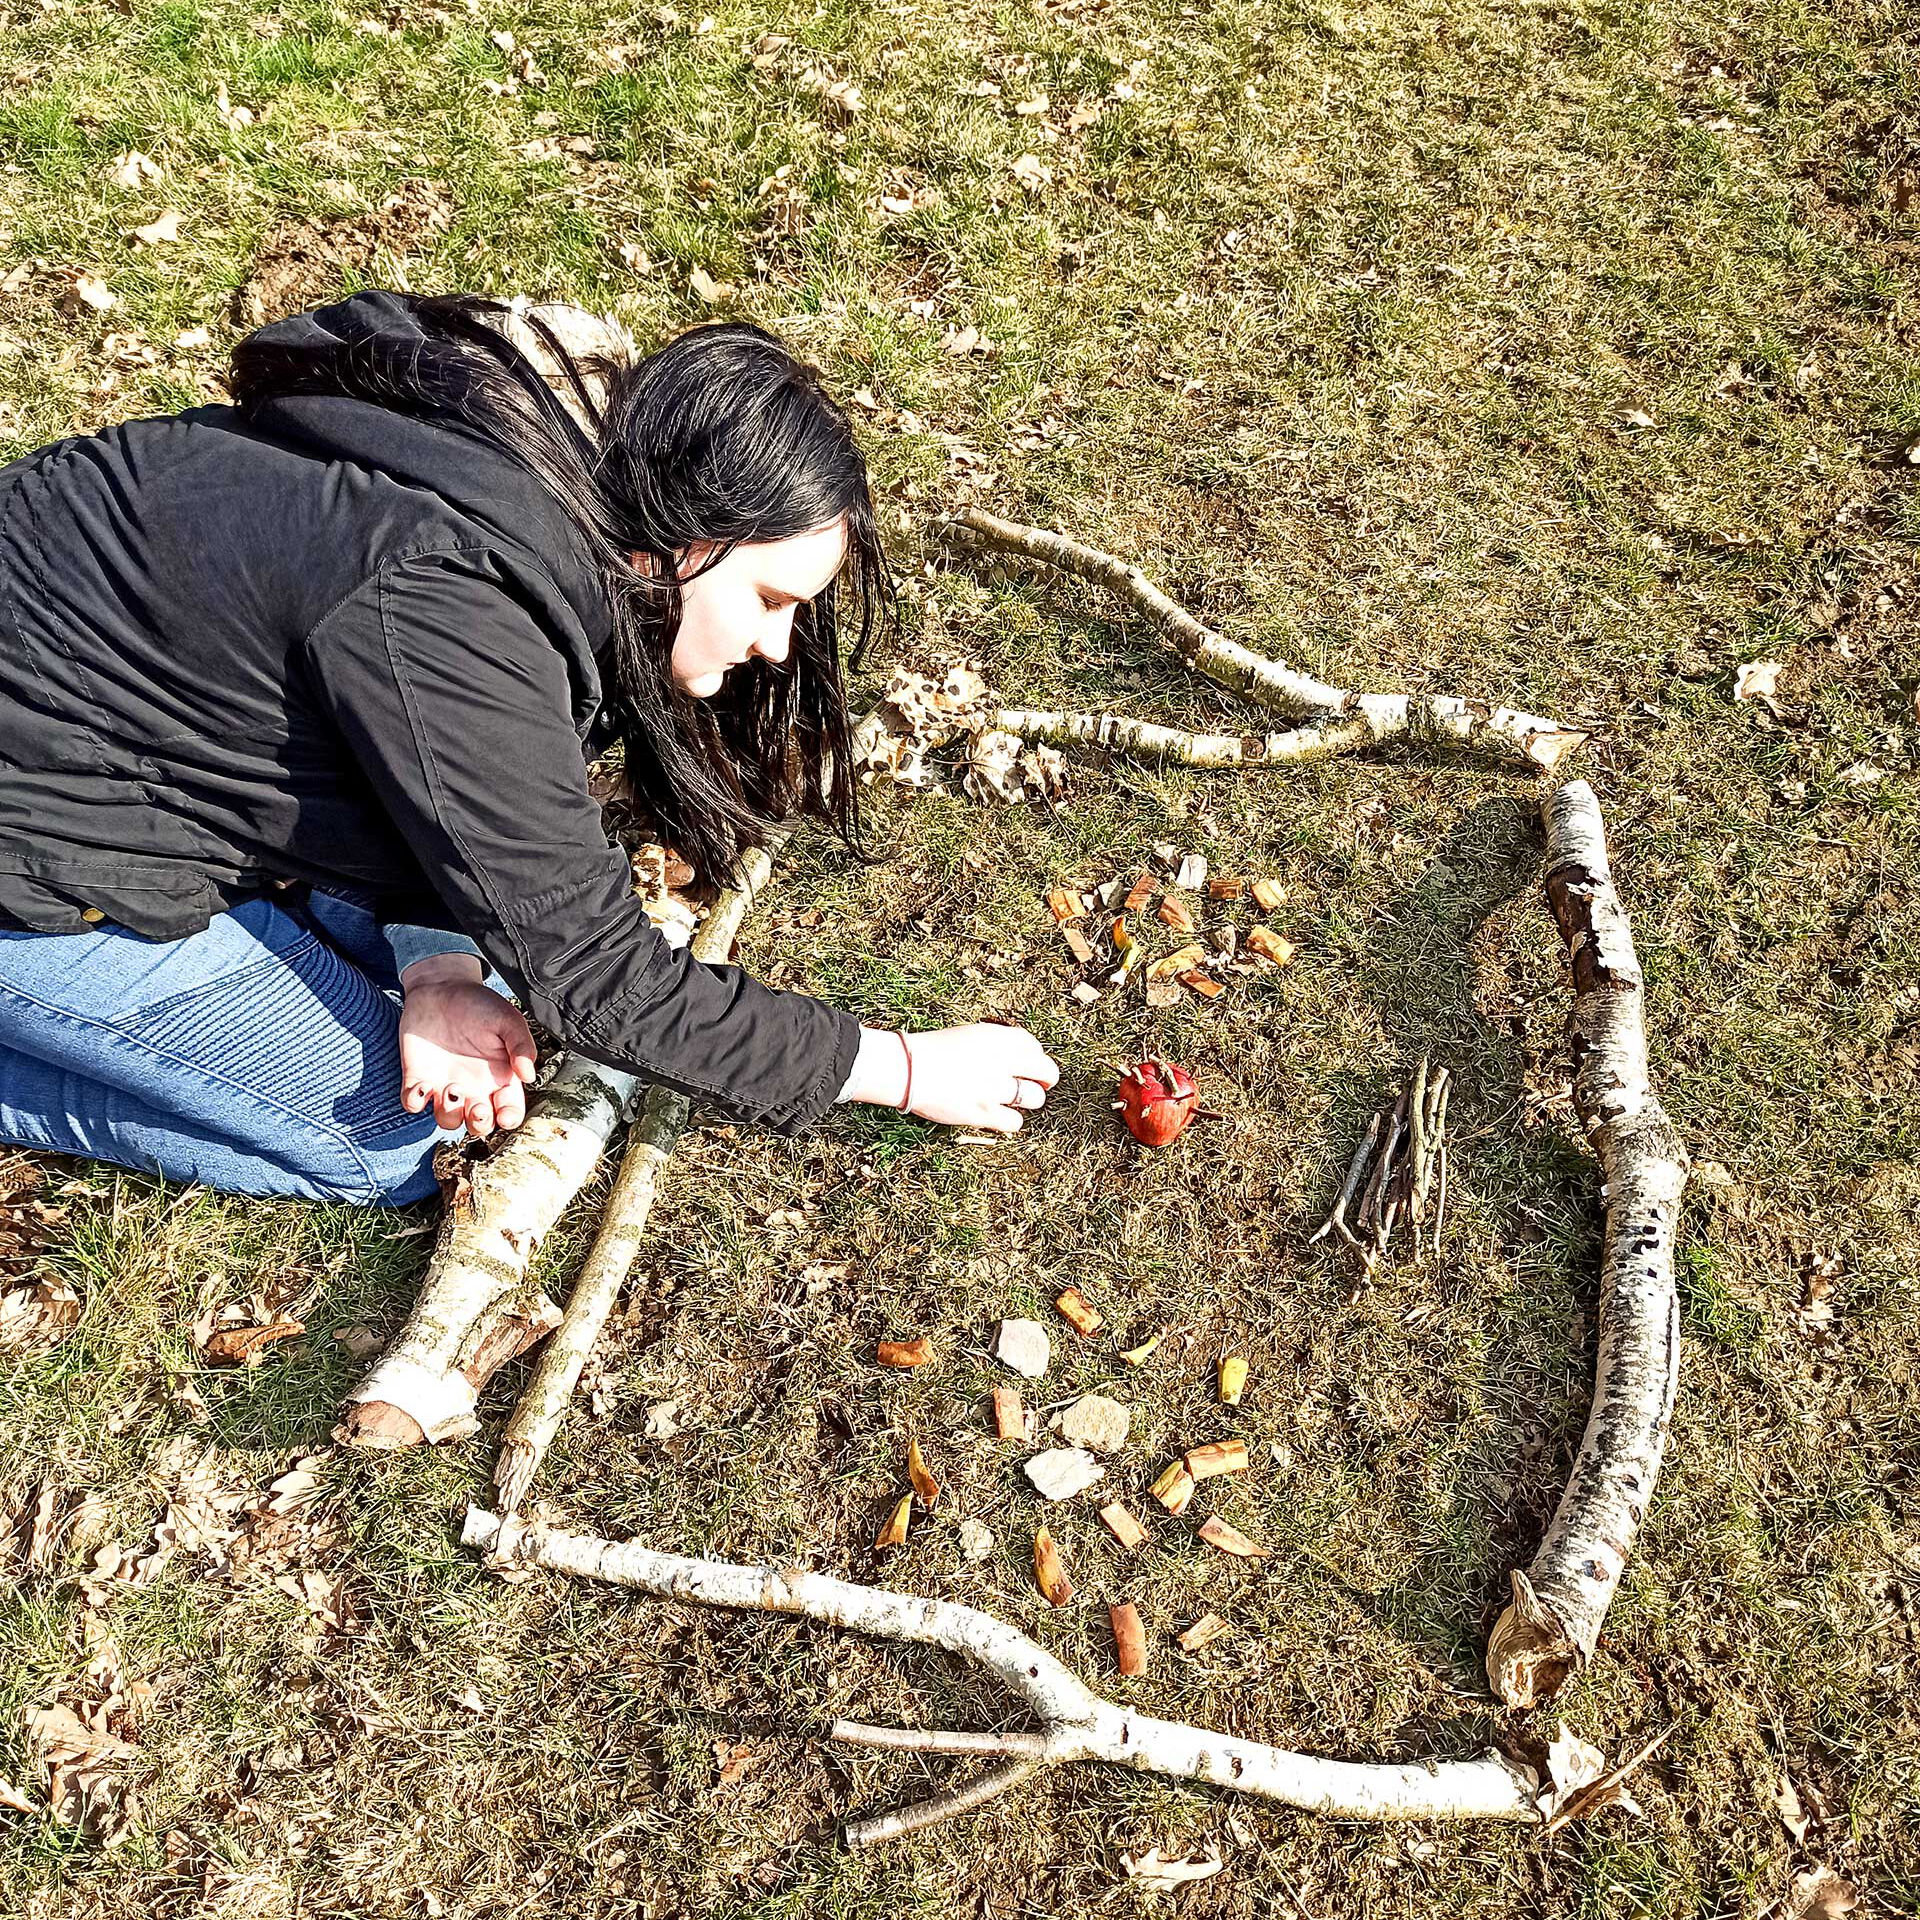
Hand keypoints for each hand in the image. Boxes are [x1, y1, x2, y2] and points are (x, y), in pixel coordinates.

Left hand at [397, 955, 537, 1138]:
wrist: (440, 987)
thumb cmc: (479, 1004)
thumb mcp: (508, 1020)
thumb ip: (521, 1046)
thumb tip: (528, 1075)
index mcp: (499, 1077)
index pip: (509, 1110)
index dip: (509, 1119)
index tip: (505, 1115)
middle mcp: (473, 1087)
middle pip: (478, 1125)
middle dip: (479, 1123)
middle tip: (476, 1105)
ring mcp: (444, 1085)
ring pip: (447, 1120)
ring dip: (449, 1114)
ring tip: (449, 1088)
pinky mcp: (417, 1078)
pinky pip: (413, 1104)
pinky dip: (415, 1103)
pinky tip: (422, 1085)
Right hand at [838, 1021, 1059, 1131]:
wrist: (908, 1068)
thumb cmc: (933, 1050)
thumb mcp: (970, 1035)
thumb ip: (999, 1046)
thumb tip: (1020, 1063)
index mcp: (1000, 1037)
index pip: (1035, 1046)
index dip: (1034, 1058)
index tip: (1027, 1064)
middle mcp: (1004, 1060)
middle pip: (1046, 1072)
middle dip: (1044, 1079)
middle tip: (1037, 1085)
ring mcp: (996, 1089)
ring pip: (1034, 1098)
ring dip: (1026, 1099)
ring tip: (1010, 1099)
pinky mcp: (985, 1113)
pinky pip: (1015, 1122)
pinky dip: (1009, 1120)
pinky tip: (995, 1114)